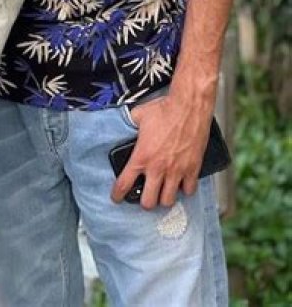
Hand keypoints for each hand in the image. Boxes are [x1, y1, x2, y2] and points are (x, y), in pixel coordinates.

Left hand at [111, 92, 212, 208]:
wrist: (188, 108)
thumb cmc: (164, 110)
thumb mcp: (139, 115)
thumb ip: (132, 124)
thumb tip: (129, 123)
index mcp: (141, 156)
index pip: (125, 183)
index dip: (118, 194)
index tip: (116, 198)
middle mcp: (158, 168)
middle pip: (148, 202)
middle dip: (144, 202)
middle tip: (144, 197)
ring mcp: (176, 171)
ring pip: (168, 201)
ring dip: (164, 199)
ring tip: (162, 193)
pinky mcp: (192, 169)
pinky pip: (188, 191)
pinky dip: (184, 190)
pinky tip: (181, 185)